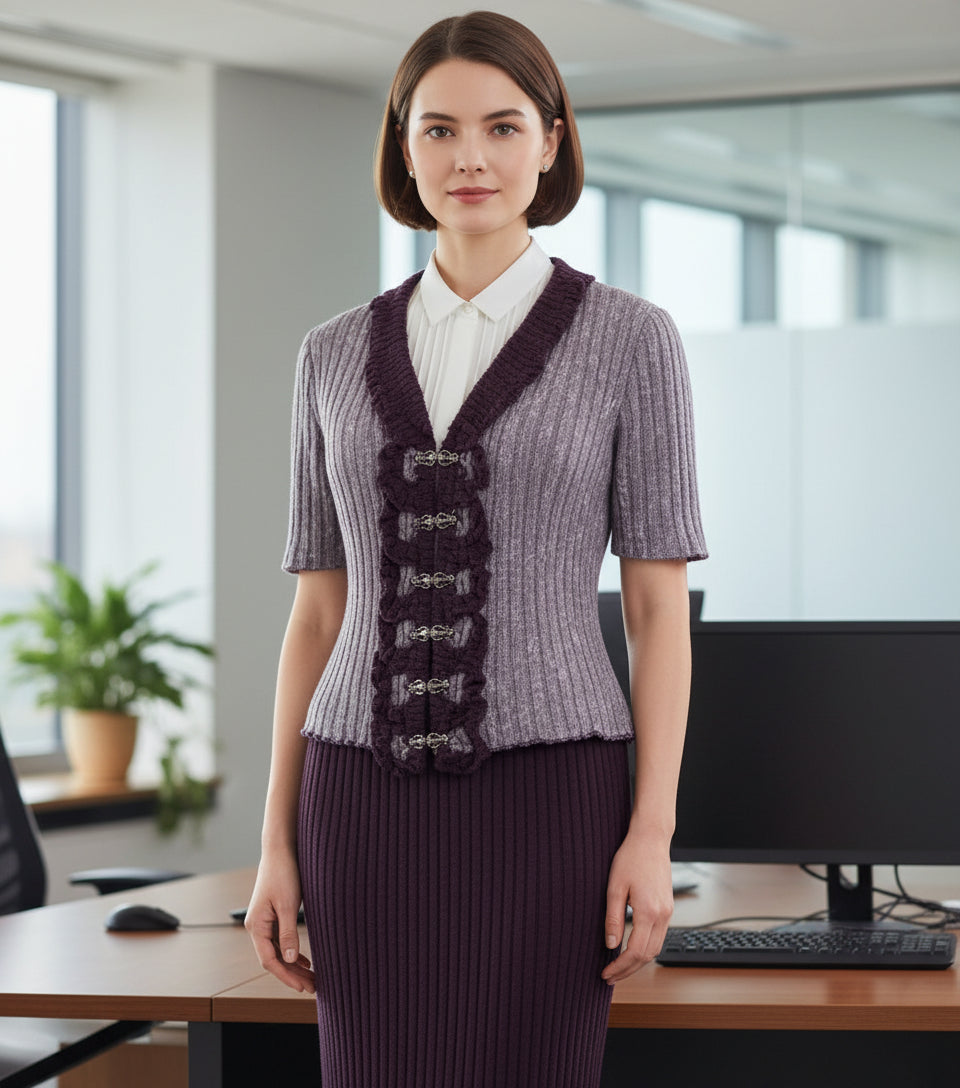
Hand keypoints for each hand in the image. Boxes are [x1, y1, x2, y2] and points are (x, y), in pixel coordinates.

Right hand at [245, 848, 315, 993]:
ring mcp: (265, 921)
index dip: (287, 976)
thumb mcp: (288, 904)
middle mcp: (258, 927)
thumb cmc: (284, 873)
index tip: (304, 987)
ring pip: (280, 951)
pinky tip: (306, 961)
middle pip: (275, 959)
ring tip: (313, 978)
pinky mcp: (274, 915)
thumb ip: (289, 933)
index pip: (270, 960)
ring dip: (295, 965)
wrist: (281, 849)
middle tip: (314, 987)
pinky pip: (282, 940)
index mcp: (257, 926)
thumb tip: (291, 960)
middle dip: (293, 974)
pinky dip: (294, 952)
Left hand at [600, 830, 673, 984]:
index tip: (605, 973)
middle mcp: (663, 916)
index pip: (635, 952)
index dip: (620, 966)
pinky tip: (631, 949)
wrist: (651, 840)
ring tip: (618, 967)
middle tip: (609, 976)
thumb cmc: (630, 858)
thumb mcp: (614, 887)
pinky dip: (645, 949)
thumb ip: (613, 918)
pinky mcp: (668, 908)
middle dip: (628, 970)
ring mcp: (668, 913)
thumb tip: (610, 945)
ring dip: (637, 962)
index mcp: (649, 912)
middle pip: (648, 956)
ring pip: (656, 949)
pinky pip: (659, 937)